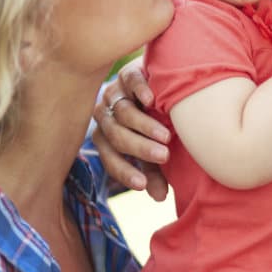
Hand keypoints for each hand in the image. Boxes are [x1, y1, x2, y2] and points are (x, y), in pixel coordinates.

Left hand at [92, 58, 170, 200]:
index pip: (110, 158)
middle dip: (140, 149)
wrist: (159, 84)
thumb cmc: (157, 123)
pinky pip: (129, 81)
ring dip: (144, 126)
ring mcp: (114, 93)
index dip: (125, 172)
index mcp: (107, 138)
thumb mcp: (154, 148)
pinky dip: (139, 91)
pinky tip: (152, 100)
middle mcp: (106, 116)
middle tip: (164, 156)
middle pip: (116, 136)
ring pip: (123, 112)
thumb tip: (160, 198)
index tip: (143, 185)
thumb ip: (154, 170)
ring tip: (165, 136)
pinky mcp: (127, 73)